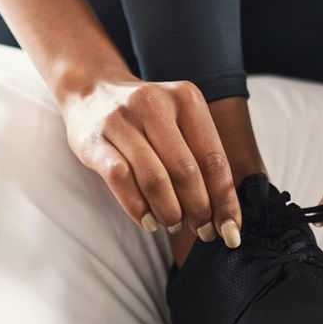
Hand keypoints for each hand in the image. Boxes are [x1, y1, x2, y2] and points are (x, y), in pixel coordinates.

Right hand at [60, 75, 242, 244]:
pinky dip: (138, 207)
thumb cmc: (146, 117)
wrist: (92, 91)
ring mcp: (121, 120)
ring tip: (175, 225)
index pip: (214, 158)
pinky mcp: (94, 140)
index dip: (224, 200)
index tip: (230, 230)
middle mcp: (155, 104)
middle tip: (203, 231)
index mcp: (186, 98)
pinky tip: (148, 221)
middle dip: (199, 210)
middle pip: (186, 170)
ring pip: (154, 178)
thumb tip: (224, 214)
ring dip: (170, 212)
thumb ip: (202, 158)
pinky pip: (120, 180)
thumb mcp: (180, 122)